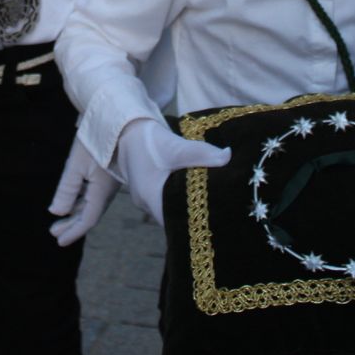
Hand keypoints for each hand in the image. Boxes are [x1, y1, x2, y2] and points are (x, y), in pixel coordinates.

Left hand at [47, 136, 120, 246]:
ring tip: (58, 220)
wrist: (118, 119)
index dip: (73, 231)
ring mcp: (109, 183)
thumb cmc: (97, 139)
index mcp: (102, 191)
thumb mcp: (76, 164)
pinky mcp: (108, 174)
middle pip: (90, 214)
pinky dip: (81, 201)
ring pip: (92, 204)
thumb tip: (57, 212)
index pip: (88, 219)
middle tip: (54, 233)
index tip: (59, 242)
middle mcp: (108, 191)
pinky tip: (71, 201)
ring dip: (75, 213)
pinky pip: (94, 194)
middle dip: (72, 224)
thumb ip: (67, 190)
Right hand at [115, 118, 230, 225]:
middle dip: (194, 214)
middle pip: (174, 217)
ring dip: (186, 205)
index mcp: (151, 198)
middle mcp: (146, 204)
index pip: (176, 222)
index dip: (195, 223)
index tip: (216, 220)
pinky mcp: (148, 190)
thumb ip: (202, 152)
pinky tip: (195, 191)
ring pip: (169, 208)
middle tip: (220, 211)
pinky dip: (179, 196)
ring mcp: (145, 199)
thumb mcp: (176, 147)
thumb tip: (227, 157)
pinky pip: (165, 199)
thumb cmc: (150, 142)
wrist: (127, 132)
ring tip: (212, 203)